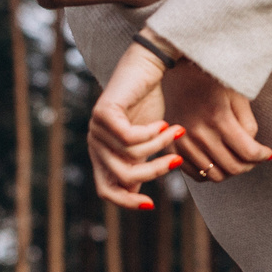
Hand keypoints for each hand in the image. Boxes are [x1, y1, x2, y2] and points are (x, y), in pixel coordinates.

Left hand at [88, 44, 184, 210]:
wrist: (149, 67)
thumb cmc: (150, 103)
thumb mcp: (148, 143)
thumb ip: (141, 166)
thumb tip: (139, 197)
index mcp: (103, 155)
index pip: (106, 190)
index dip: (127, 202)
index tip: (151, 204)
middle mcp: (95, 144)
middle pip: (122, 178)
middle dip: (154, 171)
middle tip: (176, 158)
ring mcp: (96, 129)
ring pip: (129, 158)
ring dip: (159, 147)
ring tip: (175, 132)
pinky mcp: (103, 113)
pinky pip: (130, 139)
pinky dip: (153, 134)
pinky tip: (164, 123)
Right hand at [163, 62, 271, 182]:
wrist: (176, 74)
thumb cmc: (210, 81)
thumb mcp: (236, 95)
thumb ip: (248, 124)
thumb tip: (252, 150)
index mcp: (218, 117)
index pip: (248, 152)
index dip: (263, 156)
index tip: (267, 154)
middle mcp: (198, 133)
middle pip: (233, 168)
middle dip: (249, 165)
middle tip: (254, 158)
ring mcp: (183, 143)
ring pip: (215, 176)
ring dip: (230, 171)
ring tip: (235, 158)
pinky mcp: (172, 148)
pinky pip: (196, 175)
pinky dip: (210, 173)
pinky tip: (216, 159)